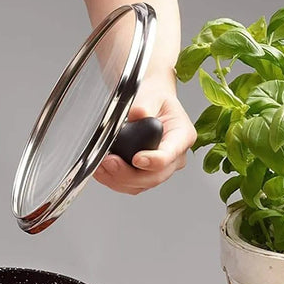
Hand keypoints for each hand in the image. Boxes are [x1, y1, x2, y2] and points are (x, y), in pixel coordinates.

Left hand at [94, 77, 195, 195]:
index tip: (137, 159)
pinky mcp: (145, 178)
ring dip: (117, 180)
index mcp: (182, 136)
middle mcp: (175, 158)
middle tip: (109, 162)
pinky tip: (101, 171)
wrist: (151, 107)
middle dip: (128, 174)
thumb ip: (144, 106)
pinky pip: (130, 186)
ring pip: (140, 185)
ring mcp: (160, 171)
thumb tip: (137, 113)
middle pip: (154, 176)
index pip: (169, 155)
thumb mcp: (152, 97)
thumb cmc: (154, 102)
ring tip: (101, 166)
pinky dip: (113, 181)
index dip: (153, 161)